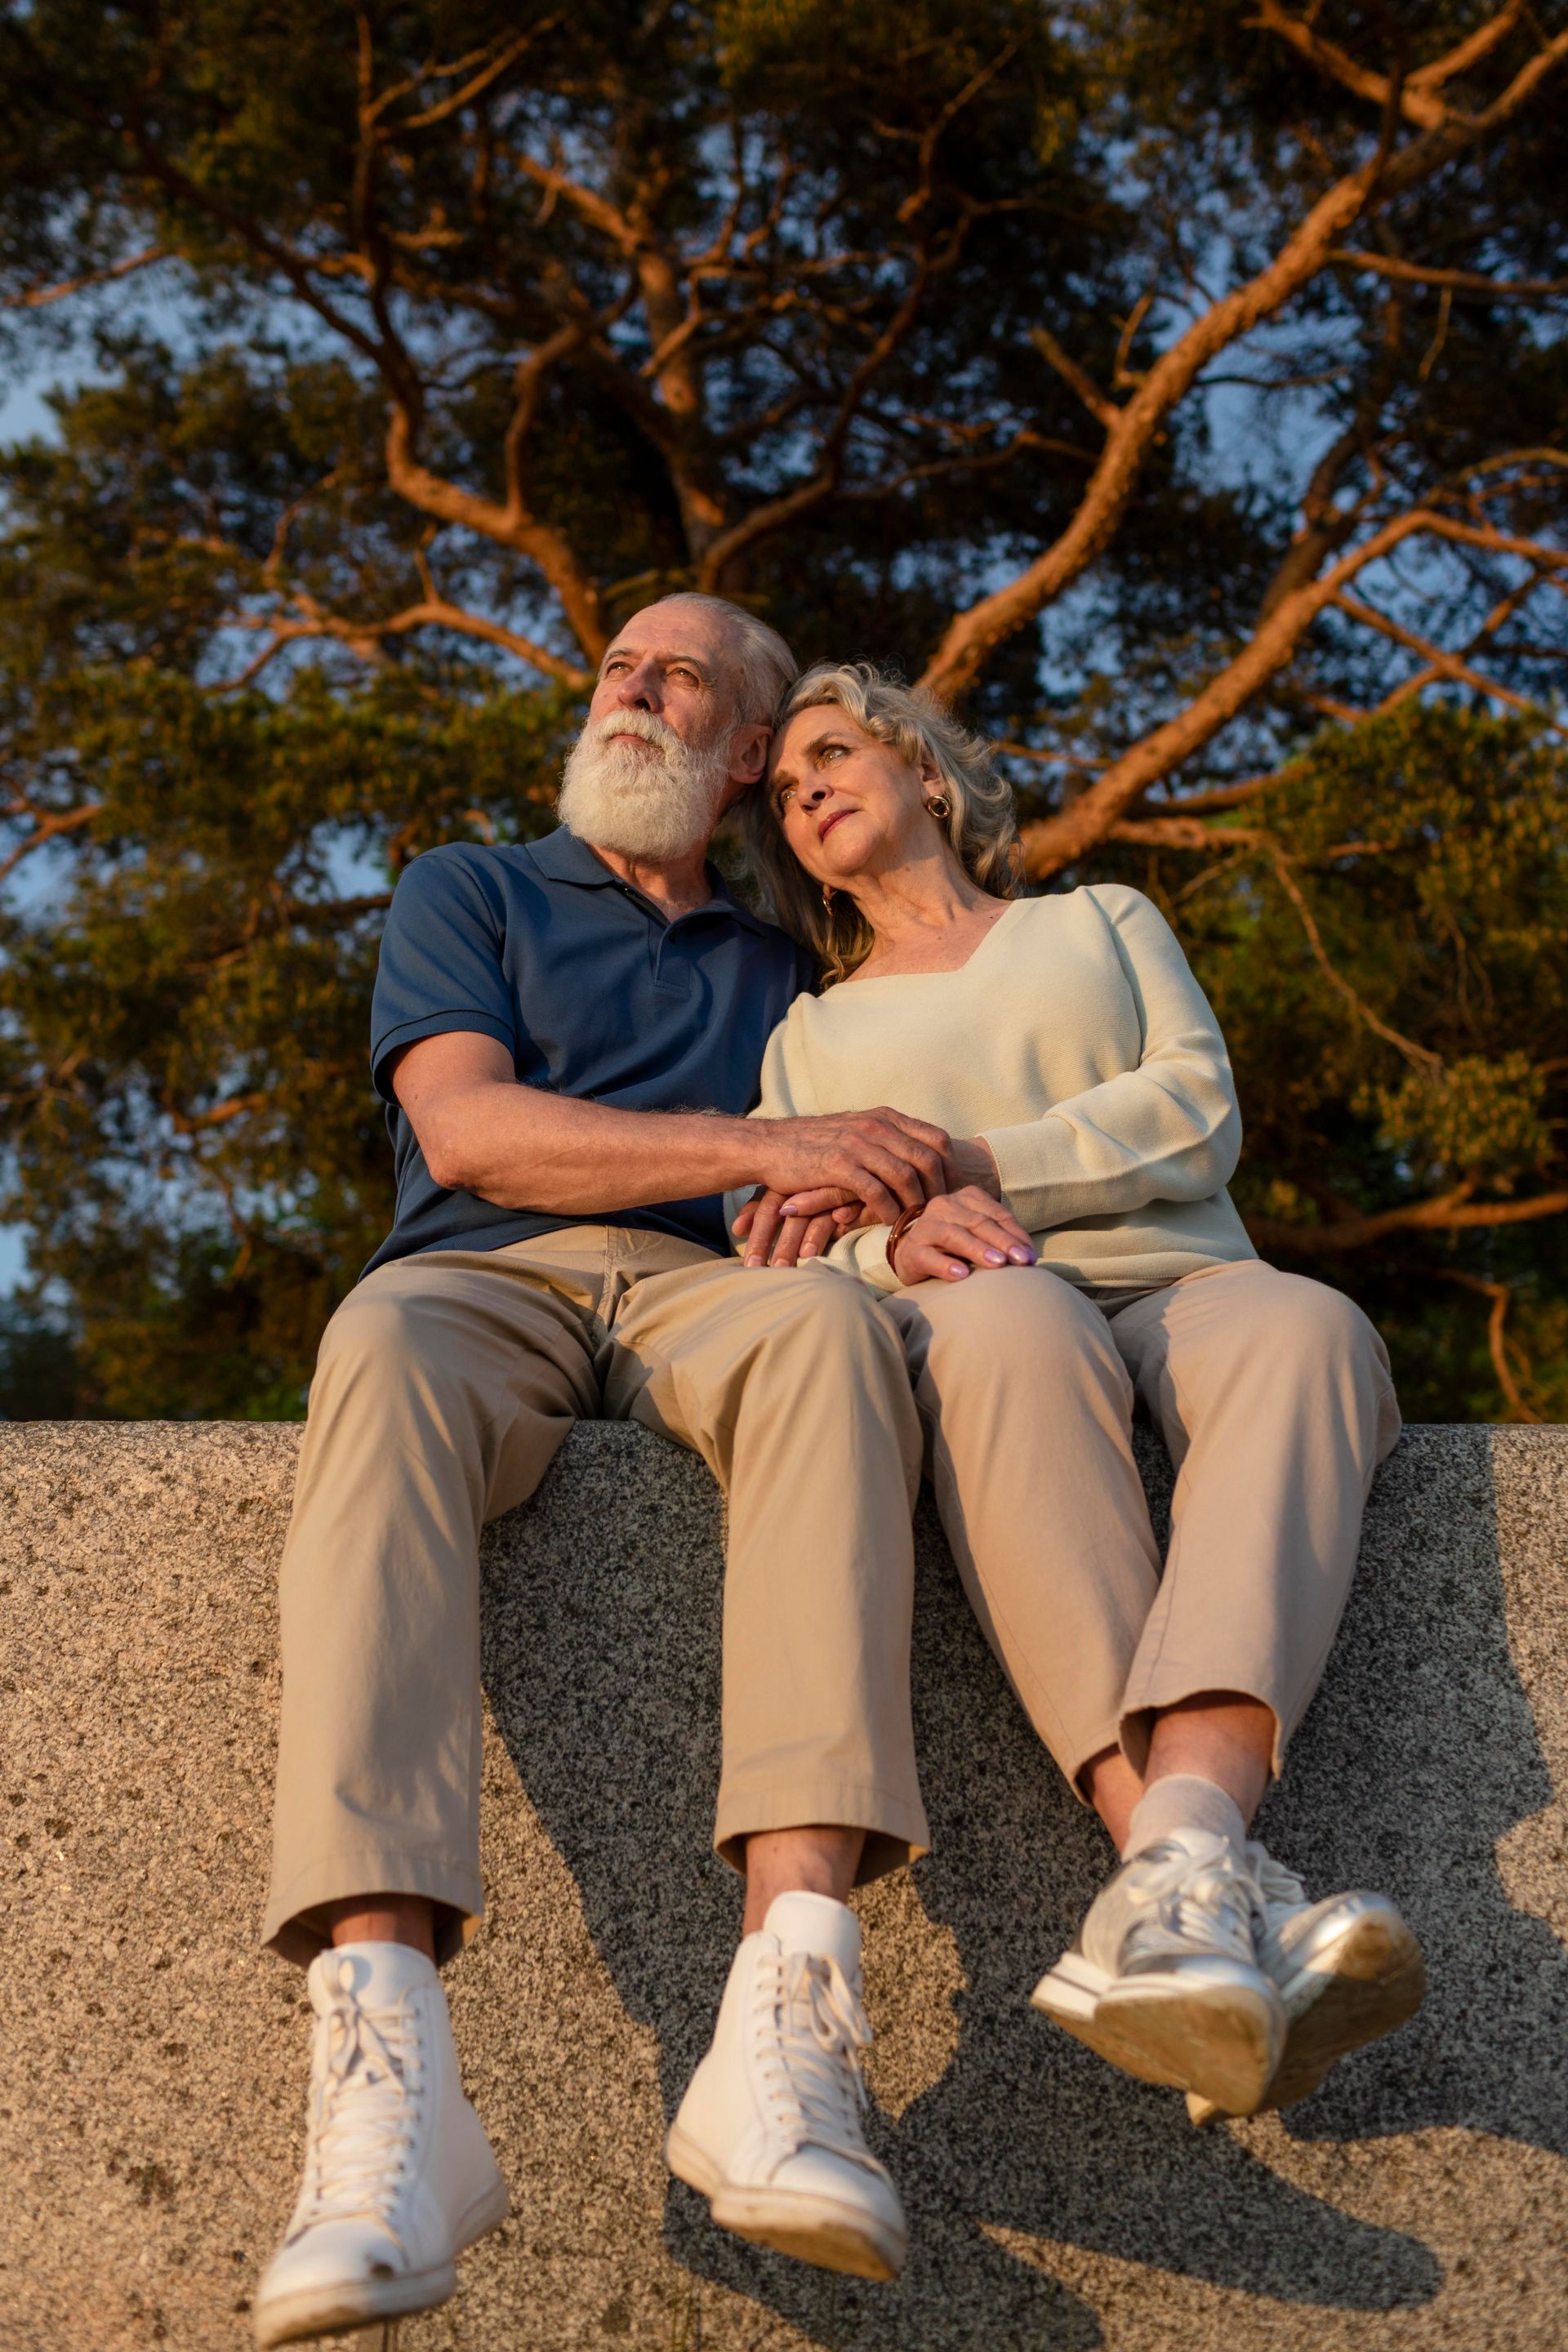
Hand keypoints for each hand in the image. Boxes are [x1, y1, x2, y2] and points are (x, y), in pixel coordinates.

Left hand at [733, 1187, 858, 1267]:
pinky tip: (841, 1221)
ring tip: (803, 1258)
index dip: (757, 1225)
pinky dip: (850, 1213)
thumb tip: (736, 1227)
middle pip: (792, 1215)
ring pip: (823, 1212)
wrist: (870, 1158)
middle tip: (768, 1269)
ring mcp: (841, 1186)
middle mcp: (814, 1184)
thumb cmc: (826, 1178)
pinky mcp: (869, 1191)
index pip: (769, 1204)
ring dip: (812, 1235)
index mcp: (794, 1183)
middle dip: (779, 1242)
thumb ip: (767, 1206)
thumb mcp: (796, 1192)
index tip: (742, 1245)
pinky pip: (858, 1203)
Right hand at [749, 1107, 955, 1226]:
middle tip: (941, 1214)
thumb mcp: (855, 1131)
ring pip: (906, 1176)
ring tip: (918, 1223)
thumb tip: (917, 1159)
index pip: (936, 1138)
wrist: (769, 1145)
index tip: (956, 1191)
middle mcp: (876, 1126)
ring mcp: (858, 1144)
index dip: (952, 1167)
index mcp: (884, 1117)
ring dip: (916, 1204)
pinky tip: (890, 1224)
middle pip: (928, 1158)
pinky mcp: (839, 1165)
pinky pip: (877, 1191)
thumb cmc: (814, 1145)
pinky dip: (889, 1211)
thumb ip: (885, 1140)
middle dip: (940, 1189)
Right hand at [887, 1187, 1036, 1285]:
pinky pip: (928, 1257)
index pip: (997, 1215)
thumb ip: (1002, 1239)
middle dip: (1003, 1242)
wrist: (912, 1255)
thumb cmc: (955, 1247)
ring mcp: (925, 1227)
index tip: (1031, 1257)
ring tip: (998, 1264)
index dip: (1016, 1235)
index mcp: (966, 1198)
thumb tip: (1030, 1256)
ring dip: (978, 1249)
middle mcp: (944, 1206)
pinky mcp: (910, 1251)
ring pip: (954, 1235)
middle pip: (978, 1223)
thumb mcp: (980, 1237)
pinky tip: (962, 1275)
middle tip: (1022, 1261)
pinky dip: (945, 1265)